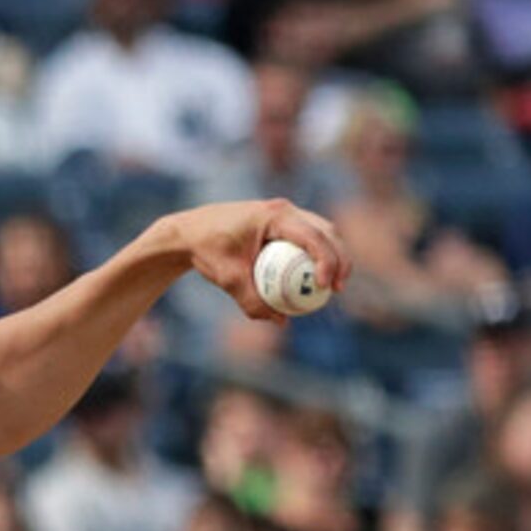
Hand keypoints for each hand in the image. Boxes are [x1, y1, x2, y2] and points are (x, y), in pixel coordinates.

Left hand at [162, 199, 351, 322]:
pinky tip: (315, 281)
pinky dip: (316, 256)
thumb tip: (280, 321)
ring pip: (322, 232)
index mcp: (274, 215)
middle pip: (327, 230)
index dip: (327, 260)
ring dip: (333, 256)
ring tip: (334, 287)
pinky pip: (307, 239)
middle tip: (339, 288)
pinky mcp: (282, 224)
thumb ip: (252, 301)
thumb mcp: (227, 279)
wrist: (190, 233)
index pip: (313, 235)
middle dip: (340, 258)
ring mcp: (285, 214)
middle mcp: (284, 210)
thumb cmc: (207, 251)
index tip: (325, 286)